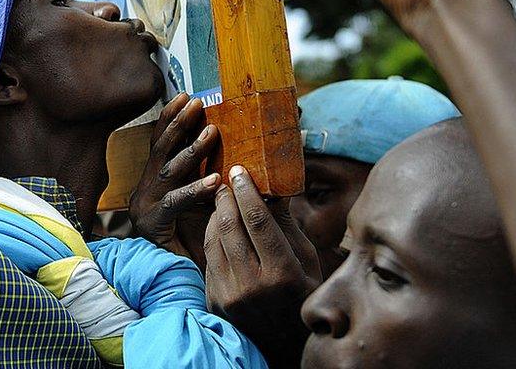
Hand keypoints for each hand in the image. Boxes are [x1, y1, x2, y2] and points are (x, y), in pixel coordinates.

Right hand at [129, 93, 221, 268]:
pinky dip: (196, 189)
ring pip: (169, 170)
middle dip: (179, 123)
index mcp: (156, 180)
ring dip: (191, 149)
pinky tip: (215, 181)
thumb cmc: (191, 240)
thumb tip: (234, 154)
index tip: (186, 97)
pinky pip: (176, 202)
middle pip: (161, 148)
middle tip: (197, 102)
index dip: (172, 118)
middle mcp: (147, 188)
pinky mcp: (152, 223)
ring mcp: (146, 204)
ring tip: (213, 132)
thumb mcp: (201, 202)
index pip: (161, 142)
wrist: (171, 277)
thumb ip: (208, 180)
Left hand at [204, 166, 321, 366]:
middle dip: (226, 197)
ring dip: (216, 214)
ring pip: (213, 240)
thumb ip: (287, 226)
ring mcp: (229, 296)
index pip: (257, 221)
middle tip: (227, 179)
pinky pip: (208, 258)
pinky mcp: (215, 301)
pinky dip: (212, 237)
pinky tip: (219, 225)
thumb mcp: (307, 261)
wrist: (286, 345)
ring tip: (223, 199)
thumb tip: (276, 187)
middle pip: (230, 227)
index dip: (246, 191)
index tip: (240, 171)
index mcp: (281, 273)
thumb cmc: (303, 295)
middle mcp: (252, 285)